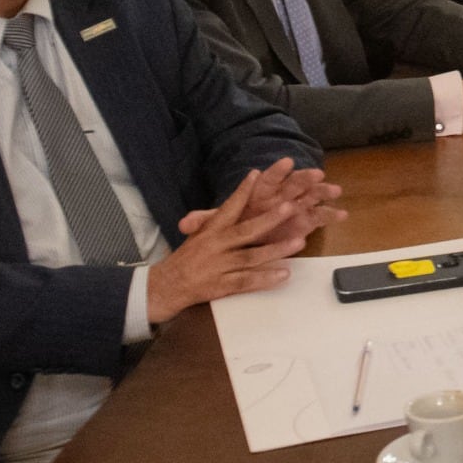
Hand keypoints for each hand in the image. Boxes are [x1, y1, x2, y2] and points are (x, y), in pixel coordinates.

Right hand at [147, 161, 338, 323]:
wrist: (162, 288)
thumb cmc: (185, 259)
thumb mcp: (198, 236)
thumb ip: (215, 220)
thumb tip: (232, 201)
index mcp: (210, 231)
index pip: (228, 208)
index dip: (243, 191)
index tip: (257, 173)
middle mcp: (215, 246)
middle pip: (245, 231)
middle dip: (269, 219)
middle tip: (290, 206)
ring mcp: (218, 267)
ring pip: (251, 257)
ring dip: (276, 249)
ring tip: (300, 241)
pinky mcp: (221, 286)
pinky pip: (247, 282)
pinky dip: (265, 279)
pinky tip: (284, 274)